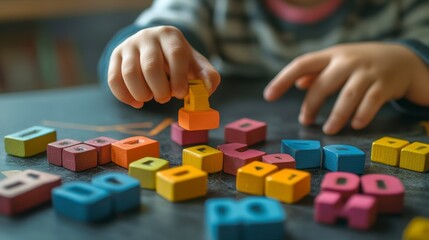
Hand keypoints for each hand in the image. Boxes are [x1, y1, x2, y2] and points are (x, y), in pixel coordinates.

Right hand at [108, 26, 219, 107]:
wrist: (155, 48)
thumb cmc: (178, 61)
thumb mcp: (196, 65)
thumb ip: (208, 76)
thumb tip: (208, 89)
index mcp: (171, 36)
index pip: (175, 55)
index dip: (178, 78)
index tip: (180, 94)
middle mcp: (148, 37)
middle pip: (150, 66)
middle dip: (159, 90)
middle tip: (164, 98)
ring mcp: (129, 45)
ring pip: (129, 74)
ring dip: (142, 94)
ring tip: (150, 98)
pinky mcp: (115, 56)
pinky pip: (114, 79)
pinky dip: (125, 96)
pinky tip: (137, 103)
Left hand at [264, 42, 428, 134]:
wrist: (401, 59)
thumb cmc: (359, 64)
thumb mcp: (337, 62)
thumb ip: (317, 72)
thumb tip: (297, 83)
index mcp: (330, 55)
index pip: (301, 64)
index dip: (282, 79)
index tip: (268, 96)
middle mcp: (347, 61)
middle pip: (323, 85)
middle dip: (311, 106)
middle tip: (305, 121)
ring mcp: (367, 73)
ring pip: (347, 96)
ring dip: (335, 116)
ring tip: (328, 130)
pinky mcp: (384, 85)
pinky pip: (371, 102)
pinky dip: (361, 116)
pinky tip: (354, 125)